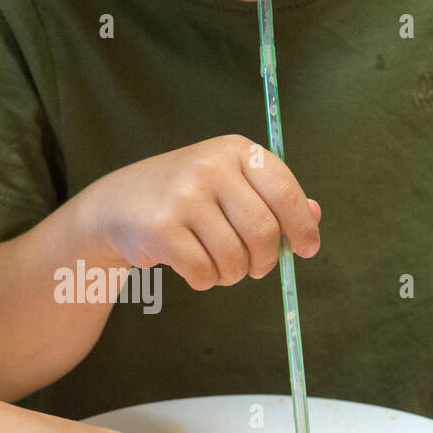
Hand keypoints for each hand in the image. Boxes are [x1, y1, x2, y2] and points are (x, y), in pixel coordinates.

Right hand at [75, 134, 320, 289]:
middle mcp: (210, 167)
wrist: (117, 204)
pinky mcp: (161, 228)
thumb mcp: (229, 184)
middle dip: (264, 261)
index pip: (285, 191)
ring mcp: (184, 196)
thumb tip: (315, 216)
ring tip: (219, 267)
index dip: (302, 226)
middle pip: (263, 231)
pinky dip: (205, 281)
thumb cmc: (184, 197)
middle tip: (255, 268)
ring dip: (232, 274)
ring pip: (234, 258)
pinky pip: (203, 272)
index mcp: (235, 151)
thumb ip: (272, 197)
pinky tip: (194, 269)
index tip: (306, 250)